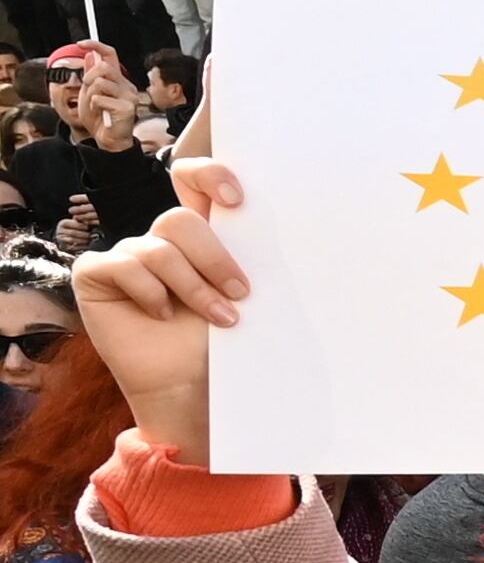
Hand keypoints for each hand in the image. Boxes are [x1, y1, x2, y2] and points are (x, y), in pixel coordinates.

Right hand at [71, 93, 231, 467]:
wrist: (193, 386)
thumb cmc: (225, 342)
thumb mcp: (246, 294)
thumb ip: (254, 257)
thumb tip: (308, 227)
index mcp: (199, 233)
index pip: (192, 178)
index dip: (209, 175)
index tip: (238, 200)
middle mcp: (160, 238)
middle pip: (180, 219)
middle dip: (216, 257)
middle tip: (243, 292)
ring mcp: (126, 255)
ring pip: (160, 248)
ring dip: (195, 286)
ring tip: (221, 318)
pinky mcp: (96, 275)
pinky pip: (122, 266)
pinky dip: (150, 292)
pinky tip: (162, 315)